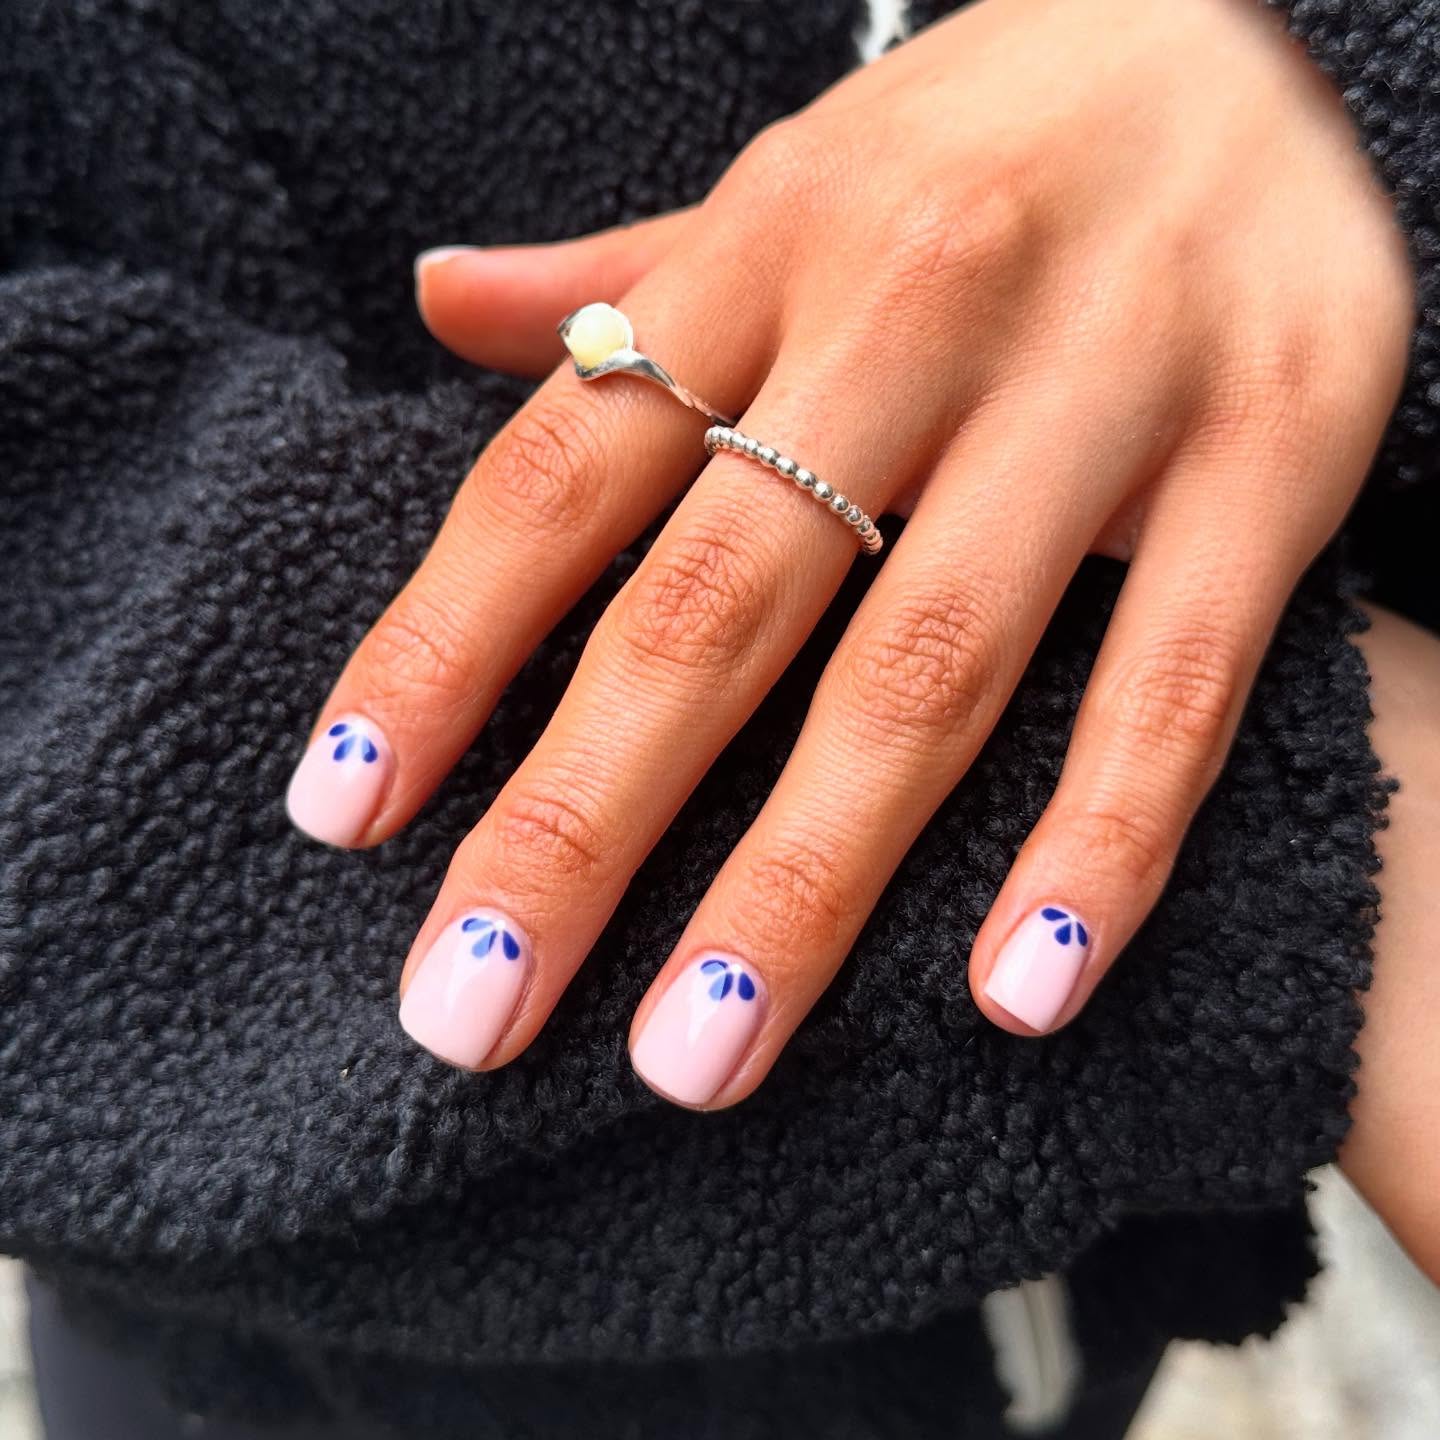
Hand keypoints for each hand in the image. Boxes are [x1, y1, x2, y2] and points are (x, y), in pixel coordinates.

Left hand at [286, 0, 1412, 1105]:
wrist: (1257, 29)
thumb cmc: (986, 146)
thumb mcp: (790, 186)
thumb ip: (626, 279)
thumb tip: (442, 307)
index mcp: (769, 253)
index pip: (561, 477)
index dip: (443, 650)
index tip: (345, 815)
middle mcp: (913, 313)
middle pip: (713, 605)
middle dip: (580, 822)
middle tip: (467, 1005)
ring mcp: (1102, 385)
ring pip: (925, 668)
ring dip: (801, 882)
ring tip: (696, 1055)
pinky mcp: (1274, 448)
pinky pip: (1173, 676)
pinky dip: (1097, 843)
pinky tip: (1012, 995)